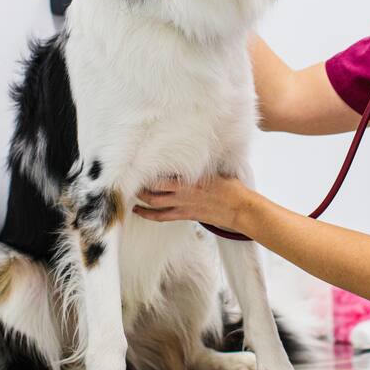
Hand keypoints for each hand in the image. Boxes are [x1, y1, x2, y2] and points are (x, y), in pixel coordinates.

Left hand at [134, 174, 252, 231]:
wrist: (239, 208)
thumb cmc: (231, 188)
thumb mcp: (215, 171)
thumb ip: (199, 165)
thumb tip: (191, 153)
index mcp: (190, 179)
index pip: (163, 174)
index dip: (147, 170)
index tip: (138, 164)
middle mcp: (183, 192)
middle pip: (154, 189)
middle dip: (140, 186)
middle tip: (130, 180)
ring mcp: (183, 205)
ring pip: (154, 203)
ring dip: (141, 199)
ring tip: (131, 195)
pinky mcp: (186, 215)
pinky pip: (162, 217)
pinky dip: (149, 214)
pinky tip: (139, 212)